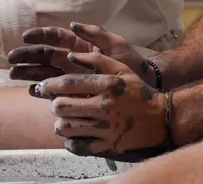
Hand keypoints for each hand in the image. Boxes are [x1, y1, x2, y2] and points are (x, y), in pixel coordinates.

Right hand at [8, 22, 156, 86]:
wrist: (144, 86)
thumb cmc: (131, 64)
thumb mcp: (116, 45)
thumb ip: (96, 34)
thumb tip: (72, 25)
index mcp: (81, 45)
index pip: (55, 38)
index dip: (40, 36)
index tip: (26, 37)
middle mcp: (73, 60)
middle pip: (45, 56)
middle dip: (27, 56)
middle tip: (11, 58)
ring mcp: (72, 77)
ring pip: (44, 72)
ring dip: (28, 73)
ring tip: (13, 74)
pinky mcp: (74, 92)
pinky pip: (53, 91)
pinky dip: (41, 91)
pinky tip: (32, 91)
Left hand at [30, 51, 168, 157]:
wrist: (160, 117)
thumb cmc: (137, 90)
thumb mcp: (121, 68)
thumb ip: (96, 60)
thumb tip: (71, 55)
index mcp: (106, 85)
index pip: (68, 84)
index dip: (49, 85)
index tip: (42, 87)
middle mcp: (104, 106)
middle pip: (62, 106)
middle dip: (53, 104)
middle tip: (55, 103)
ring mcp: (105, 128)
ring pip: (67, 127)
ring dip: (60, 122)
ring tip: (64, 119)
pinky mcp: (107, 144)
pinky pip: (79, 146)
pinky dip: (71, 142)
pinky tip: (73, 135)